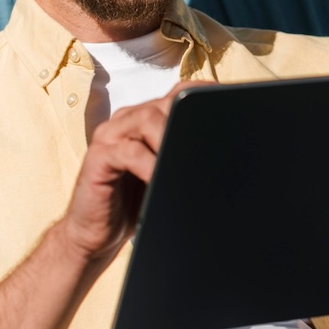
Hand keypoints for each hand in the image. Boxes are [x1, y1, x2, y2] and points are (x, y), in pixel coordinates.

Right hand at [55, 81, 211, 264]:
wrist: (96, 235)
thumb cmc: (134, 203)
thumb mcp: (166, 174)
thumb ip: (185, 154)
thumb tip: (229, 149)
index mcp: (146, 119)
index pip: (180, 94)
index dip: (205, 98)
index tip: (233, 110)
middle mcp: (128, 120)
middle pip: (166, 104)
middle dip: (191, 123)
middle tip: (212, 148)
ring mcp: (110, 136)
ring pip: (148, 119)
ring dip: (171, 140)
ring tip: (186, 164)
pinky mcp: (99, 156)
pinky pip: (129, 151)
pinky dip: (150, 164)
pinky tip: (160, 179)